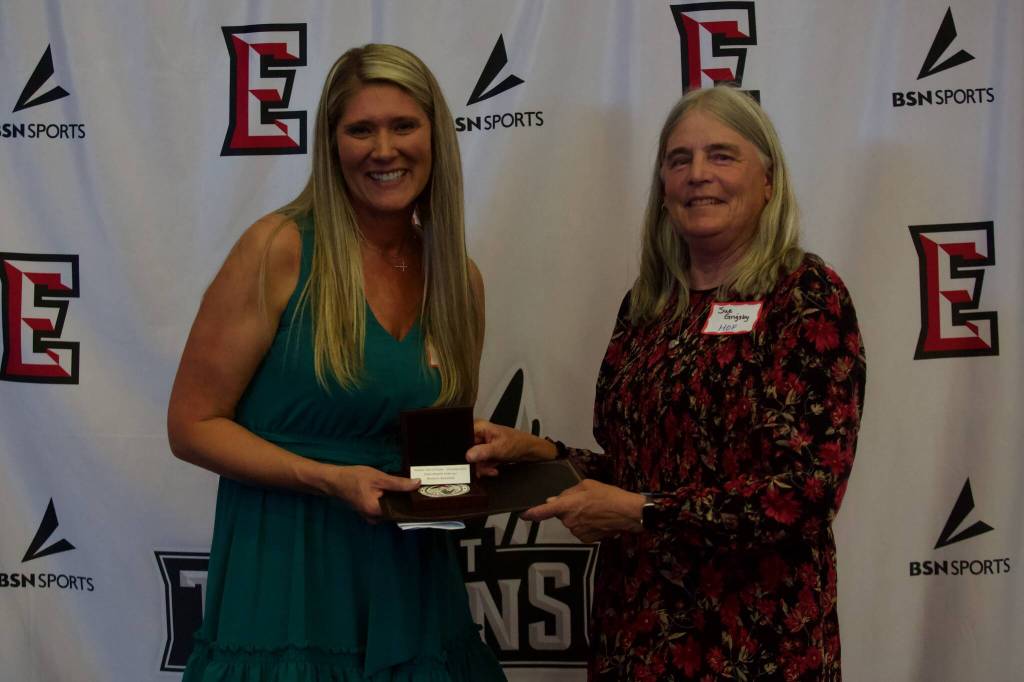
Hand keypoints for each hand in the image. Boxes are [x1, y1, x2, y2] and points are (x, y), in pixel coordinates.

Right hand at [331, 465, 419, 520]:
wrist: (334, 480)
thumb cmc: (354, 478)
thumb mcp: (379, 478)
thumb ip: (398, 483)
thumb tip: (418, 484)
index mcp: (377, 512)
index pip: (401, 512)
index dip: (412, 504)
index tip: (423, 495)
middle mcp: (375, 519)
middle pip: (396, 511)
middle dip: (406, 501)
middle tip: (418, 489)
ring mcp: (371, 516)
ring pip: (391, 509)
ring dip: (399, 500)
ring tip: (410, 489)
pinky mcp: (369, 511)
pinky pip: (384, 507)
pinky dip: (390, 500)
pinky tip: (396, 491)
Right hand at [466, 420, 552, 475]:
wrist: (530, 451)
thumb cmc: (518, 443)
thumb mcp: (499, 448)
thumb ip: (482, 452)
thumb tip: (468, 456)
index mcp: (479, 427)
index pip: (462, 438)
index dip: (463, 451)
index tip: (468, 461)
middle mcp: (479, 435)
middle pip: (467, 451)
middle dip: (475, 463)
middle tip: (482, 469)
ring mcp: (482, 444)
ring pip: (473, 460)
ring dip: (482, 468)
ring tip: (492, 469)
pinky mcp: (486, 453)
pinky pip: (480, 463)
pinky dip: (486, 468)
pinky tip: (494, 470)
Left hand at [521, 479, 644, 542]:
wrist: (628, 513)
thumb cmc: (608, 495)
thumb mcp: (587, 485)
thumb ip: (568, 492)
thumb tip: (554, 500)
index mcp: (567, 506)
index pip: (543, 511)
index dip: (531, 513)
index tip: (522, 514)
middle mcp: (569, 521)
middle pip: (562, 514)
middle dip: (569, 509)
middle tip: (585, 502)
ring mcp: (577, 532)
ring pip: (572, 522)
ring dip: (579, 517)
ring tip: (595, 510)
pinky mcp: (586, 539)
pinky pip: (581, 530)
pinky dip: (587, 526)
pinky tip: (598, 520)